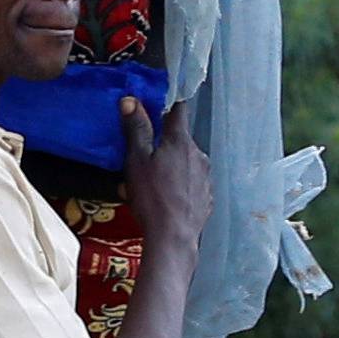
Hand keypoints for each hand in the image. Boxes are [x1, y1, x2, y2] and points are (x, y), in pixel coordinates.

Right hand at [120, 97, 212, 258]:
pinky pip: (192, 182)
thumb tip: (131, 99)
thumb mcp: (136, 161)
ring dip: (171, 166)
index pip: (178, 110)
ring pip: (186, 162)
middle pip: (180, 139)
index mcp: (180, 141)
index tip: (157, 102)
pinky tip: (167, 198)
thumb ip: (136, 129)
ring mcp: (206, 176)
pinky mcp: (207, 196)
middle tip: (143, 158)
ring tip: (152, 184)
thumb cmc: (152, 197)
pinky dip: (180, 184)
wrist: (174, 238)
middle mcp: (198, 154)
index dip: (167, 103)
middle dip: (163, 143)